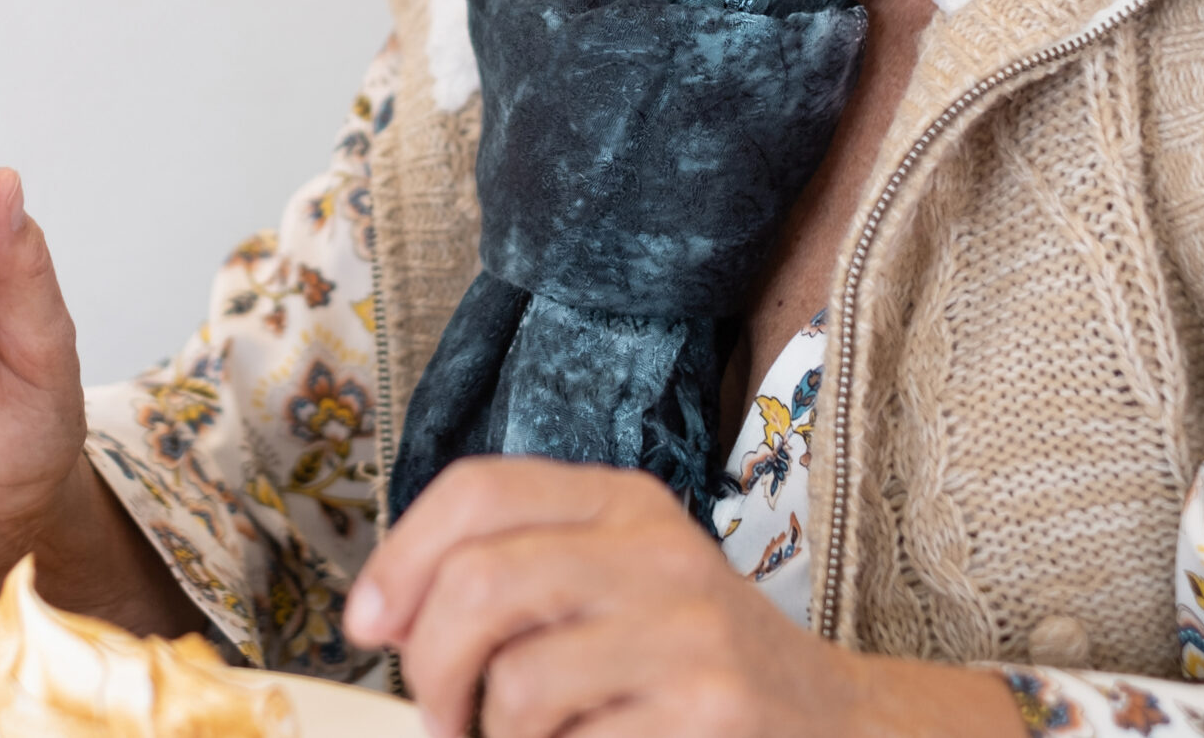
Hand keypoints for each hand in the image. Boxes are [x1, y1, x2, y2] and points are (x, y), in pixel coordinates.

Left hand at [343, 458, 1021, 737]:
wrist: (831, 726)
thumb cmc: (690, 665)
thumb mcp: (617, 584)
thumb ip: (517, 575)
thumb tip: (389, 616)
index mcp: (624, 504)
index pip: (478, 490)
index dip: (401, 557)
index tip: (372, 626)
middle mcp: (658, 552)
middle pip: (480, 584)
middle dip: (432, 667)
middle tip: (440, 718)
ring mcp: (688, 634)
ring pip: (518, 683)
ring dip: (494, 737)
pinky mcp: (708, 710)